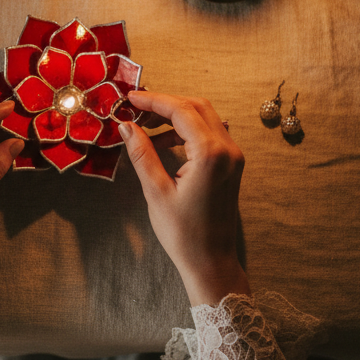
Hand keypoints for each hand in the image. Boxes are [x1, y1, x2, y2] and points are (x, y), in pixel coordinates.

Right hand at [120, 90, 249, 305]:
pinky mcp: (231, 165)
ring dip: (176, 116)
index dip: (153, 100)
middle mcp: (228, 149)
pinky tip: (164, 144)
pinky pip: (210, 134)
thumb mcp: (156, 192)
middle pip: (196, 106)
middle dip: (165, 104)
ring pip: (205, 118)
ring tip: (145, 128)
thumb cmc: (184, 233)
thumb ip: (142, 154)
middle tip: (136, 109)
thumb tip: (126, 126)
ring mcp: (233, 156)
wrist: (211, 261)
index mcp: (211, 154)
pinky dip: (186, 131)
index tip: (129, 98)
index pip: (181, 110)